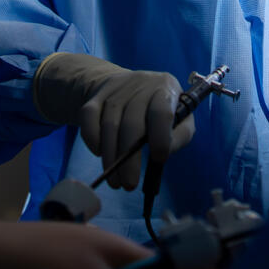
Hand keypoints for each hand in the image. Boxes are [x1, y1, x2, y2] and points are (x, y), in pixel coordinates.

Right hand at [33, 54, 194, 188]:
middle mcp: (141, 84)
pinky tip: (99, 153)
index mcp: (165, 87)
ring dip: (110, 158)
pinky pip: (89, 118)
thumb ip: (179, 136)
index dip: (160, 137)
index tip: (158, 159)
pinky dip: (92, 139)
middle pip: (131, 123)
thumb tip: (163, 154)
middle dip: (129, 160)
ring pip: (109, 124)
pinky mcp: (96, 95)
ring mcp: (116, 88)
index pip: (161, 112)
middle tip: (129, 185)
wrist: (125, 84)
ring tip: (115, 181)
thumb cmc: (158, 110)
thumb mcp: (179, 118)